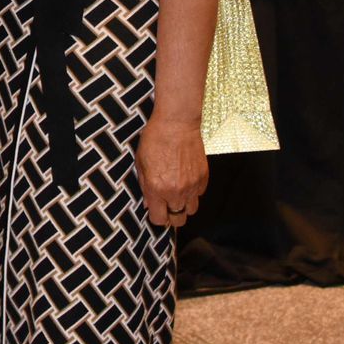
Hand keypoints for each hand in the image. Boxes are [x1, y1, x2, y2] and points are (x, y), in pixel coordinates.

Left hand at [136, 112, 207, 228]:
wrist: (177, 123)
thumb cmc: (155, 139)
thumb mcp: (140, 163)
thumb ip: (144, 186)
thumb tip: (149, 203)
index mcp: (156, 189)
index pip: (159, 220)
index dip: (156, 217)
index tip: (155, 210)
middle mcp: (176, 192)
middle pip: (178, 220)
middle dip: (171, 216)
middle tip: (166, 205)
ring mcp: (192, 186)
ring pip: (191, 211)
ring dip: (184, 206)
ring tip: (177, 193)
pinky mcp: (203, 178)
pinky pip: (200, 195)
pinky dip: (193, 192)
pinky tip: (186, 179)